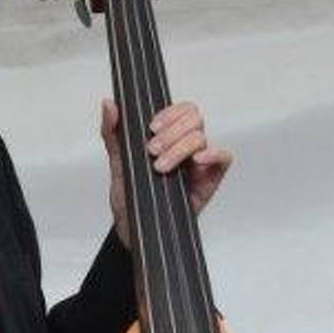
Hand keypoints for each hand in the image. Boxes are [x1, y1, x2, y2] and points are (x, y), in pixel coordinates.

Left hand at [102, 99, 234, 246]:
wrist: (133, 228)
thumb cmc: (129, 195)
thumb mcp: (117, 162)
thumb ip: (112, 132)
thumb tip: (109, 104)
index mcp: (168, 136)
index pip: (181, 110)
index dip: (169, 114)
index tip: (151, 128)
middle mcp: (185, 146)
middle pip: (194, 119)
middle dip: (172, 132)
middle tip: (152, 151)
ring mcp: (199, 161)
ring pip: (201, 138)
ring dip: (179, 149)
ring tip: (161, 167)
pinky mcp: (210, 178)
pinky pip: (224, 158)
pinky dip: (214, 154)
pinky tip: (196, 161)